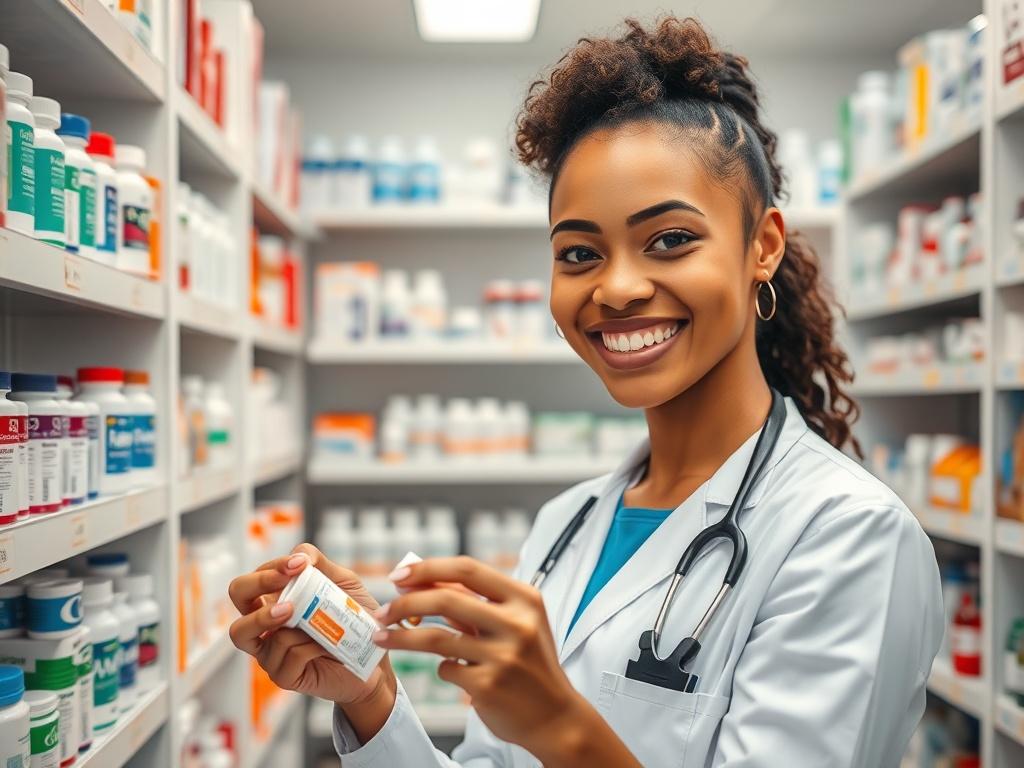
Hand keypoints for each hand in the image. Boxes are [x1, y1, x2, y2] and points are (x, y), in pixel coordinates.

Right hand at [227, 543, 396, 710]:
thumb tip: (299, 556)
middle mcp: (265, 624)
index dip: (271, 569)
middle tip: (288, 585)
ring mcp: (270, 651)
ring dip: (291, 624)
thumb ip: (320, 564)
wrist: (373, 654)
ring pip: (250, 631)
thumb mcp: (343, 582)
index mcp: (274, 599)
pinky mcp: (283, 676)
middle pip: (237, 597)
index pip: (255, 578)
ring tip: (315, 624)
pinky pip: (286, 656)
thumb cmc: (352, 617)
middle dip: (257, 585)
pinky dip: (310, 647)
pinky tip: (328, 646)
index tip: (298, 565)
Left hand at [371, 556, 585, 755]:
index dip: (428, 568)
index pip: (467, 569)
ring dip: (402, 637)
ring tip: (384, 638)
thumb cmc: (531, 664)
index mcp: (524, 599)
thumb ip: (474, 601)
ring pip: (436, 637)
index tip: (399, 574)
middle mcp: (516, 623)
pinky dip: (443, 668)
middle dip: (405, 602)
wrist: (556, 717)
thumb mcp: (515, 622)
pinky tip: (450, 670)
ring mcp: (503, 655)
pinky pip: (446, 669)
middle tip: (383, 610)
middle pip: (446, 599)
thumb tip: (423, 580)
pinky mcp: (488, 685)